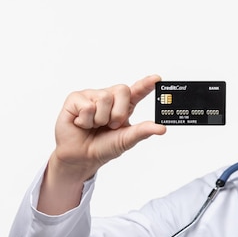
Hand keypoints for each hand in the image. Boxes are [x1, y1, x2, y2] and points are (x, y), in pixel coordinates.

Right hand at [51, 74, 166, 181]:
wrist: (81, 157)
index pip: (137, 90)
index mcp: (123, 105)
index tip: (157, 79)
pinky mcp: (75, 98)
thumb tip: (162, 128)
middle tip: (110, 125)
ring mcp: (91, 96)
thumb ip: (142, 131)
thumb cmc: (103, 146)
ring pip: (104, 99)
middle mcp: (108, 97)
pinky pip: (87, 106)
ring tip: (93, 125)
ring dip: (100, 119)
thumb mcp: (126, 139)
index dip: (146, 84)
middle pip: (123, 90)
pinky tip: (81, 124)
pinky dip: (86, 121)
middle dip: (118, 113)